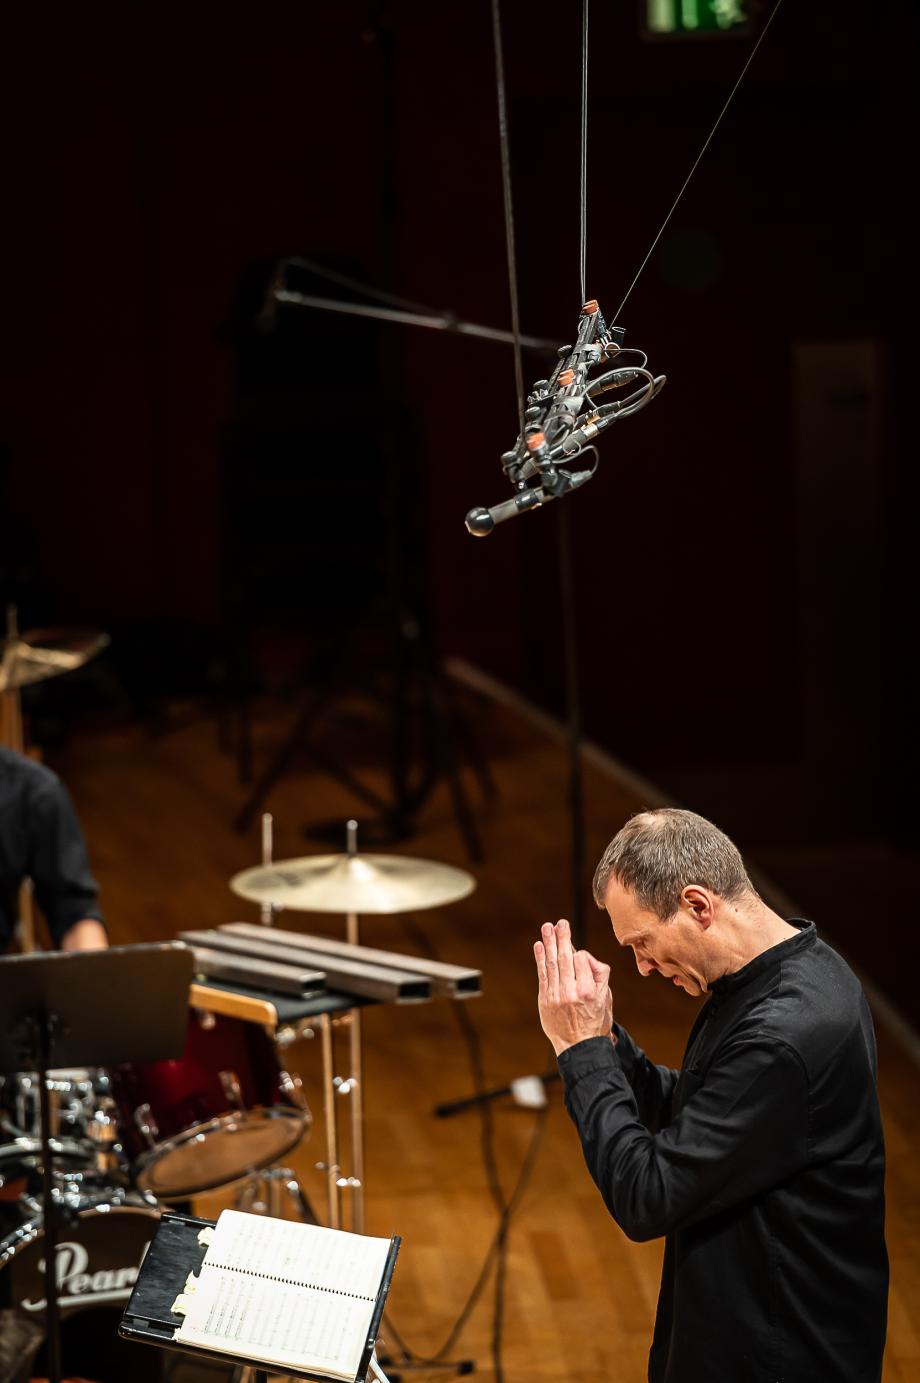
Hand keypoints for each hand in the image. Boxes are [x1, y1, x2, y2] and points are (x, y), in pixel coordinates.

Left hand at [534, 918, 611, 1056]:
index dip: (580, 954)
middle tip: (560, 922)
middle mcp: (571, 991)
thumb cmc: (595, 1021)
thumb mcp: (606, 998)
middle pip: (565, 957)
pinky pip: (542, 975)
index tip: (580, 955)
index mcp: (589, 990)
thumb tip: (585, 957)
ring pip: (552, 963)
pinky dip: (540, 959)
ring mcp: (556, 995)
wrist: (579, 1047)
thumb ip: (599, 975)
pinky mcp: (545, 1000)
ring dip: (549, 943)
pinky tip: (539, 946)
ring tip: (547, 927)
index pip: (581, 959)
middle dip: (562, 937)